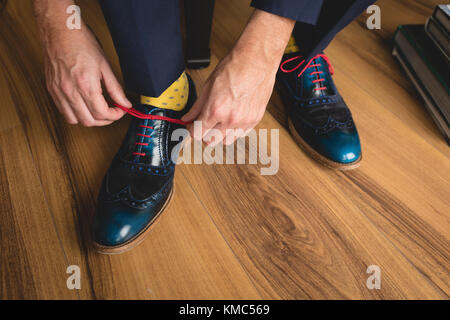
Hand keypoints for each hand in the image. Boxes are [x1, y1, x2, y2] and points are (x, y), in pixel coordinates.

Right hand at [35, 1, 130, 125]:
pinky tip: (84, 106)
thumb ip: (116, 88)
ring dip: (89, 119)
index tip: (120, 111)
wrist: (60, 30)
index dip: (115, 116)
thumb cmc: (81, 43)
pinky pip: (63, 111)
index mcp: (85, 85)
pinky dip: (75, 114)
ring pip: (74, 120)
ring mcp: (58, 91)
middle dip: (104, 120)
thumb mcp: (105, 65)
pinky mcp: (51, 89)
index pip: (102, 113)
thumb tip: (125, 103)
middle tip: (112, 113)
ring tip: (98, 111)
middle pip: (89, 121)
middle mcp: (70, 91)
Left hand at [182, 10, 294, 144]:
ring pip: (227, 141)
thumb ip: (197, 106)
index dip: (192, 130)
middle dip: (204, 134)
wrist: (256, 61)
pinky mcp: (255, 120)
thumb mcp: (208, 86)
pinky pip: (240, 134)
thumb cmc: (234, 68)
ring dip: (220, 135)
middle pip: (211, 141)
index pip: (197, 133)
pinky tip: (231, 119)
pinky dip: (234, 130)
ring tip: (219, 122)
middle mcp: (230, 119)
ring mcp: (244, 121)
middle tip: (204, 124)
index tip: (191, 127)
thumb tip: (188, 117)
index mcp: (215, 110)